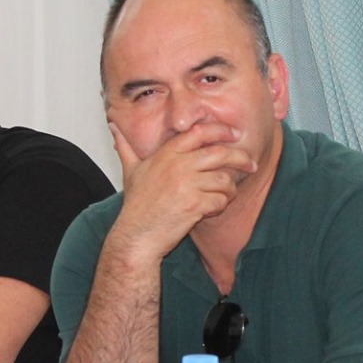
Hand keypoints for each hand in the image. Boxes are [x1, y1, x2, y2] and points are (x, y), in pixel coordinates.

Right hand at [104, 121, 256, 261]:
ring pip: (224, 179)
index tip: (234, 134)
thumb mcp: (130, 171)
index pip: (200, 132)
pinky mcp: (194, 205)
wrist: (137, 235)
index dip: (221, 130)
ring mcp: (186, 185)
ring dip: (229, 188)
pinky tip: (211, 210)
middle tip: (250, 163)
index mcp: (166, 154)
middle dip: (240, 157)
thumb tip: (112, 127)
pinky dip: (221, 205)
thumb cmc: (135, 205)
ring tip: (224, 195)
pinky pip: (220, 200)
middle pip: (220, 153)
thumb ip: (125, 147)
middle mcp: (177, 165)